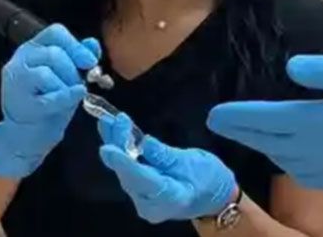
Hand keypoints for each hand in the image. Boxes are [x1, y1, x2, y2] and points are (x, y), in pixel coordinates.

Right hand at [0, 24, 98, 178]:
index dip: (75, 44)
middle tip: (79, 84)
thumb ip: (78, 57)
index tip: (90, 61)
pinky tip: (76, 95)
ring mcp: (16, 83)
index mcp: (32, 49)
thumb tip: (92, 44)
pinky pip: (50, 96)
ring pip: (48, 72)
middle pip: (54, 53)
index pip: (55, 32)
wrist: (27, 135)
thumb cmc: (48, 101)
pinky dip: (67, 96)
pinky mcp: (21, 105)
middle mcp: (19, 61)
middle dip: (74, 69)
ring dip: (67, 84)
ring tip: (68, 95)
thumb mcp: (67, 75)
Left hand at [98, 113, 236, 223]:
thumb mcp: (193, 163)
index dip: (124, 163)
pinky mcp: (140, 189)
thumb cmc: (209, 179)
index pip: (141, 179)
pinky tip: (113, 134)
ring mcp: (142, 198)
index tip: (107, 148)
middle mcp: (148, 203)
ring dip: (117, 146)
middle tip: (117, 120)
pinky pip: (128, 170)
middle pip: (128, 174)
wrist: (214, 197)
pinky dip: (121, 151)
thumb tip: (146, 143)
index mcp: (168, 198)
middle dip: (119, 146)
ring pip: (125, 171)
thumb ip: (167, 156)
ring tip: (108, 122)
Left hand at [206, 56, 322, 191]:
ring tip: (249, 132)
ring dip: (264, 146)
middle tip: (219, 122)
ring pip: (285, 160)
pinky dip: (286, 159)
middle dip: (243, 131)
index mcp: (321, 123)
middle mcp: (320, 153)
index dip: (238, 116)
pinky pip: (304, 171)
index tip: (213, 113)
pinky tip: (288, 151)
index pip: (268, 120)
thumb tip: (289, 69)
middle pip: (270, 143)